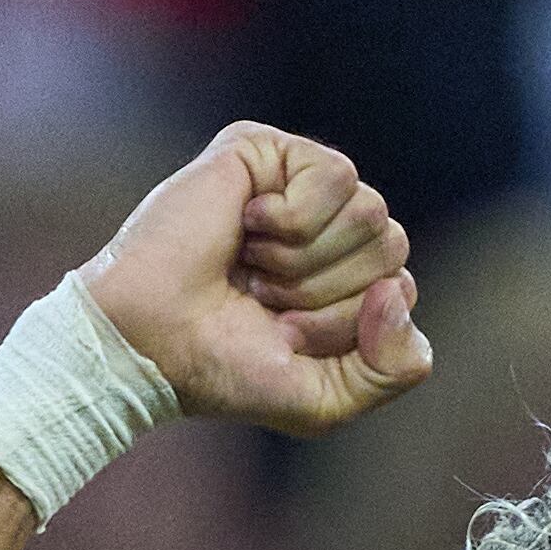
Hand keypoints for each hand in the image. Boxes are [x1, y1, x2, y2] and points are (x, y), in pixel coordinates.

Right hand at [82, 123, 429, 436]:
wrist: (149, 342)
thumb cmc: (226, 369)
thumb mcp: (330, 398)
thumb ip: (397, 367)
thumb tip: (398, 288)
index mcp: (344, 278)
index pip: (400, 288)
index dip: (348, 324)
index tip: (284, 336)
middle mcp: (328, 227)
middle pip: (391, 246)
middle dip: (327, 291)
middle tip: (262, 299)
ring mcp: (298, 185)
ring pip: (371, 211)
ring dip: (305, 260)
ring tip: (251, 268)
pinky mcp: (267, 151)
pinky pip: (337, 177)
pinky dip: (293, 219)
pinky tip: (244, 229)